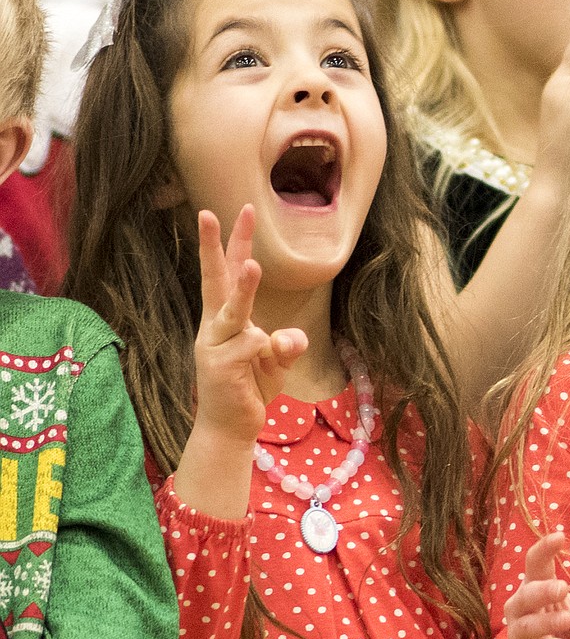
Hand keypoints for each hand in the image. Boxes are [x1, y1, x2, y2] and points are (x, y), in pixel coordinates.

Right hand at [191, 206, 306, 448]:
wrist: (230, 427)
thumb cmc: (250, 387)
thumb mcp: (275, 362)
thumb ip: (285, 346)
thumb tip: (293, 339)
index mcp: (226, 319)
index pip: (226, 274)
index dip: (231, 243)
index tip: (238, 210)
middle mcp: (215, 326)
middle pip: (214, 279)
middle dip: (213, 246)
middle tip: (207, 212)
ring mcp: (214, 344)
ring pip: (234, 309)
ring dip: (245, 288)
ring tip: (254, 266)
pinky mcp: (220, 364)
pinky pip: (254, 346)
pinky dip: (267, 354)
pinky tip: (260, 370)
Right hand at [505, 532, 569, 638]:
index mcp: (538, 586)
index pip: (536, 562)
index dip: (544, 548)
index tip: (560, 536)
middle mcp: (522, 607)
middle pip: (526, 593)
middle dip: (542, 590)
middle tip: (562, 588)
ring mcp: (519, 634)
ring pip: (527, 625)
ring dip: (548, 622)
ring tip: (567, 620)